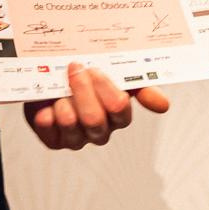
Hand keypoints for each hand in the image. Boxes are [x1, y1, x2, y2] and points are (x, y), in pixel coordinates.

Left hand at [23, 62, 169, 150]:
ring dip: (63, 102)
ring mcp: (76, 137)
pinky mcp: (54, 140)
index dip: (106, 91)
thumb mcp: (115, 71)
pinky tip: (45, 108)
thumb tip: (163, 105)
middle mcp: (99, 129)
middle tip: (74, 69)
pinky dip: (46, 119)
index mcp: (118, 115)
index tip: (95, 70)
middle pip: (95, 119)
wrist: (51, 73)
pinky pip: (50, 134)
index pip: (120, 110)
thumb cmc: (86, 73)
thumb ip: (140, 84)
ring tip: (58, 89)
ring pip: (72, 125)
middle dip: (82, 92)